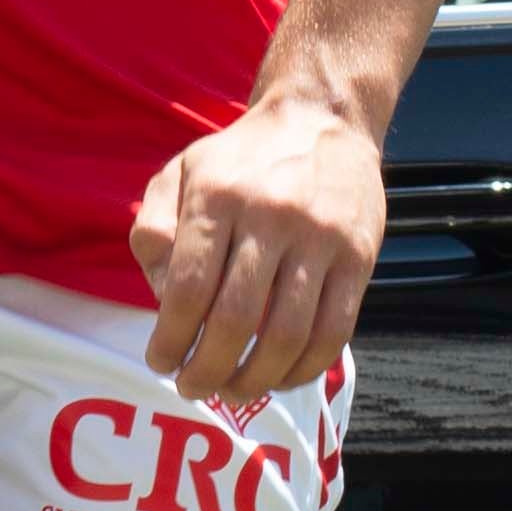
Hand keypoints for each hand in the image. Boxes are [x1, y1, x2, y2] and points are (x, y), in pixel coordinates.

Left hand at [128, 91, 382, 407]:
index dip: (171, 340)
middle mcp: (271, 216)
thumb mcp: (181, 172)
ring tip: (232, 391)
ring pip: (288, 334)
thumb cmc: (240, 160)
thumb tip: (161, 294)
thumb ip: (153, 227)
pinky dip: (304, 369)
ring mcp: (321, 239)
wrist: (323, 119)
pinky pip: (334, 332)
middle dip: (207, 369)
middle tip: (193, 388)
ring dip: (256, 379)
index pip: (190, 288)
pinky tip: (280, 378)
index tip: (160, 363)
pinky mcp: (358, 257)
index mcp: (218, 197)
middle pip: (236, 319)